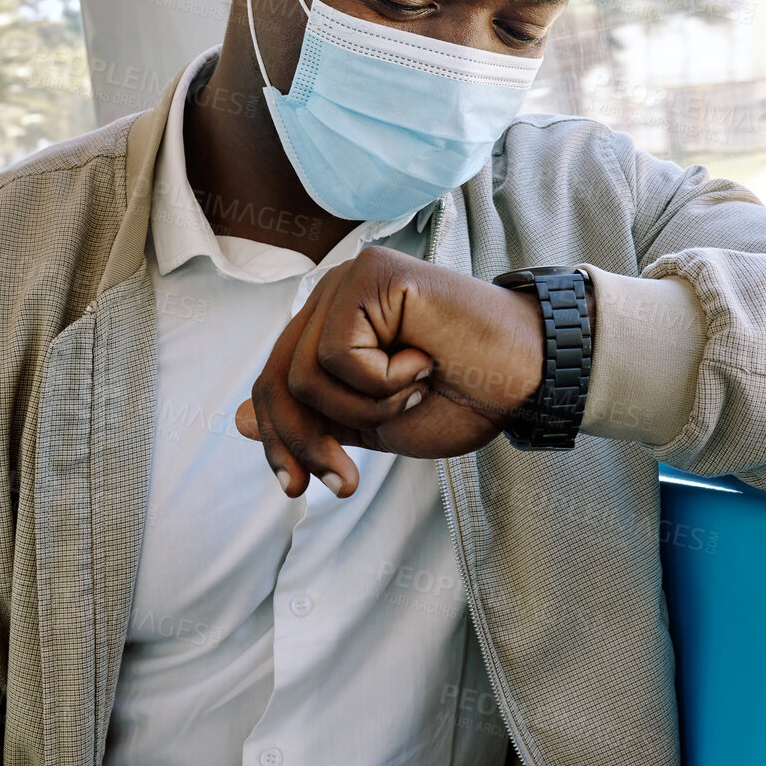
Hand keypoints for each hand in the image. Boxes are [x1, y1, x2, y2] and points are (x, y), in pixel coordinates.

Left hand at [235, 246, 544, 498]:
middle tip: (344, 483)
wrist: (527, 377)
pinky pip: (339, 353)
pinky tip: (424, 362)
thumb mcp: (377, 423)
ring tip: (415, 393)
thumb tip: (238, 420)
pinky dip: (382, 380)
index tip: (297, 491)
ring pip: (305, 374)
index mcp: (331, 325)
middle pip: (277, 380)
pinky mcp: (371, 274)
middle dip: (305, 442)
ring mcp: (349, 279)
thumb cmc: (466, 396)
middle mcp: (333, 294)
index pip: (273, 384)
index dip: (278, 442)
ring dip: (365, 408)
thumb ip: (316, 419)